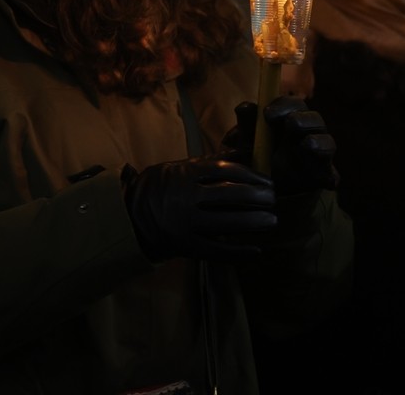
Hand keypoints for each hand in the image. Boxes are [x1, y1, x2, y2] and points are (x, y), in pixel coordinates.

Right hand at [123, 155, 276, 261]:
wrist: (129, 215)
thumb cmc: (162, 187)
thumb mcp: (180, 167)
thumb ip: (210, 162)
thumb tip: (244, 152)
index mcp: (186, 173)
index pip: (227, 171)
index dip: (252, 176)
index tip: (268, 182)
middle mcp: (186, 197)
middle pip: (230, 195)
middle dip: (257, 197)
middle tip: (274, 199)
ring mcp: (186, 223)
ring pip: (226, 223)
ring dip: (253, 223)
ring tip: (273, 221)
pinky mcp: (185, 246)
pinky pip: (216, 250)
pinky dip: (239, 252)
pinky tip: (258, 251)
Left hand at [228, 98, 337, 195]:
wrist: (265, 193)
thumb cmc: (257, 159)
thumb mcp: (247, 143)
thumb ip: (247, 126)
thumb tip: (242, 107)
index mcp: (289, 120)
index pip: (293, 105)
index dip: (283, 106)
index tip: (267, 114)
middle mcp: (308, 134)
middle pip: (314, 119)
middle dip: (303, 119)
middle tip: (291, 123)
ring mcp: (317, 156)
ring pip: (327, 143)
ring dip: (319, 142)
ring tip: (308, 144)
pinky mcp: (323, 177)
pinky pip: (332, 175)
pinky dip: (332, 177)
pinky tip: (329, 182)